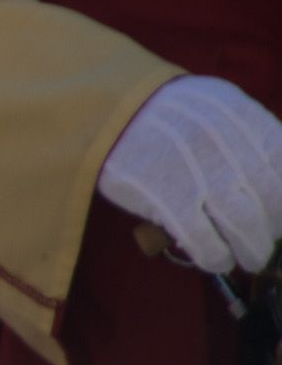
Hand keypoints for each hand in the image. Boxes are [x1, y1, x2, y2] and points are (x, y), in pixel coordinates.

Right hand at [98, 76, 281, 272]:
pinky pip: (206, 241)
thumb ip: (245, 134)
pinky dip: (217, 256)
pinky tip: (216, 259)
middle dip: (273, 227)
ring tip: (249, 258)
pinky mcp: (167, 199)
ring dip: (253, 249)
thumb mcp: (211, 105)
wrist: (100, 111)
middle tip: (263, 238)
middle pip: (274, 200)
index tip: (278, 214)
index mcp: (243, 118)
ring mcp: (198, 173)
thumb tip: (273, 180)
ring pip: (247, 225)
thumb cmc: (156, 113)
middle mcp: (228, 145)